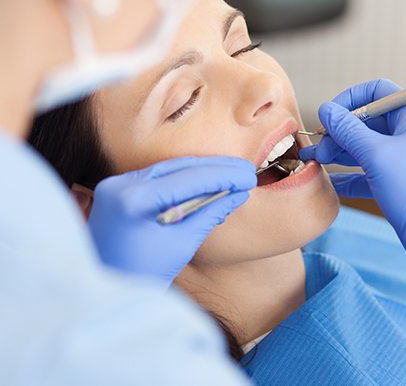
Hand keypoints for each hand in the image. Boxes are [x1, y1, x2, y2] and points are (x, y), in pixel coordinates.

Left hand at [88, 156, 256, 287]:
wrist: (106, 290)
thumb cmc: (144, 276)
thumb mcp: (182, 244)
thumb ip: (210, 213)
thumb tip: (239, 193)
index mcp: (134, 201)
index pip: (188, 179)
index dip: (223, 176)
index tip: (249, 176)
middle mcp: (120, 185)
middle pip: (178, 167)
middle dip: (215, 168)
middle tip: (246, 170)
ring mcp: (115, 185)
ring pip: (168, 169)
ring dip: (202, 171)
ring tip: (233, 173)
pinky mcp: (117, 189)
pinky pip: (157, 177)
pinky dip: (184, 179)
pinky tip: (208, 181)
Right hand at [300, 79, 405, 305]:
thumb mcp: (376, 155)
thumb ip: (348, 130)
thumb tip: (325, 109)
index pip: (379, 92)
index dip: (351, 99)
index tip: (329, 115)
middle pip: (369, 121)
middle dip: (339, 132)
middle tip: (317, 147)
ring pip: (367, 147)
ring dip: (340, 152)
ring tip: (314, 162)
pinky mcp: (402, 182)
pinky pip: (371, 171)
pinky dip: (351, 174)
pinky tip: (331, 182)